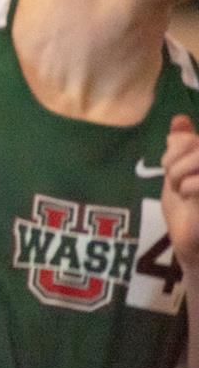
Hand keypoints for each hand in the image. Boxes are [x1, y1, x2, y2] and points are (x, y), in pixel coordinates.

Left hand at [162, 114, 198, 268]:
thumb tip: (179, 119)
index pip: (190, 138)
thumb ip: (183, 147)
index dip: (175, 148)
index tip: (172, 168)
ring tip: (183, 191)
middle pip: (193, 143)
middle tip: (176, 183)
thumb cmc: (189, 213)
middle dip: (173, 163)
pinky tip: (192, 201)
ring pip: (198, 156)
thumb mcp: (179, 175)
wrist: (195, 248)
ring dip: (179, 175)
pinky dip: (188, 188)